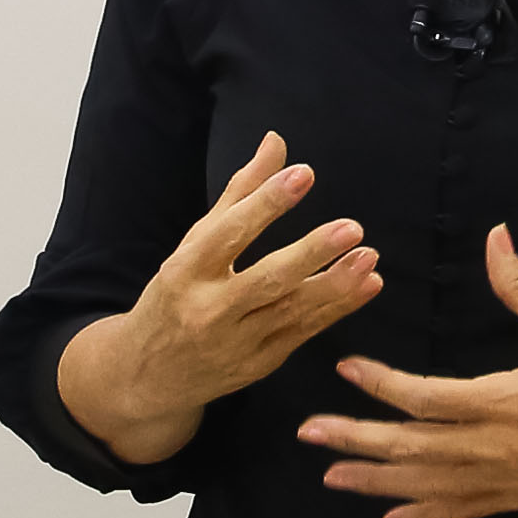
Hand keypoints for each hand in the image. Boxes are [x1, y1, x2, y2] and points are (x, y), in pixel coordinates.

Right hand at [62, 133, 385, 464]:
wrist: (148, 375)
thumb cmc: (175, 295)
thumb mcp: (194, 244)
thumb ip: (240, 194)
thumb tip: (276, 142)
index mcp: (186, 272)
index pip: (230, 233)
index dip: (266, 203)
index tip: (303, 175)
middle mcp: (209, 310)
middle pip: (267, 279)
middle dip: (312, 254)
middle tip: (352, 228)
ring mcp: (236, 343)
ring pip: (292, 311)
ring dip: (336, 284)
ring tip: (368, 256)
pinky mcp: (259, 365)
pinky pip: (304, 333)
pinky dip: (337, 309)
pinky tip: (367, 285)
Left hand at [300, 229, 517, 517]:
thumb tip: (495, 236)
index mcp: (508, 401)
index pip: (427, 397)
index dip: (381, 384)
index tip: (345, 367)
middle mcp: (499, 447)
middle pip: (413, 447)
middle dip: (357, 440)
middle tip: (309, 432)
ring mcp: (507, 478)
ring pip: (428, 485)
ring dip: (377, 480)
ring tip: (331, 474)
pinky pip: (461, 511)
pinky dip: (423, 515)